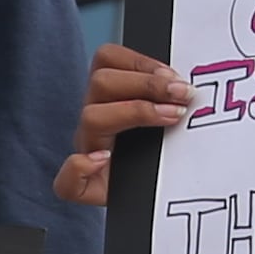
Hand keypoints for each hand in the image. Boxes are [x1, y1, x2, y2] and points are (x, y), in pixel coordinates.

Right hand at [55, 44, 189, 203]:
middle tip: (182, 95)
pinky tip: (103, 161)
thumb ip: (173, 98)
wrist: (154, 194)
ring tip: (170, 116)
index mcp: (110, 97)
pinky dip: (79, 167)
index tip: (176, 77)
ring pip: (90, 117)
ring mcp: (87, 151)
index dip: (140, 62)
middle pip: (101, 82)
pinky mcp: (84, 188)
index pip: (108, 59)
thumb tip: (188, 89)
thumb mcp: (169, 119)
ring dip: (134, 112)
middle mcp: (95, 121)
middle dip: (147, 84)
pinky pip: (66, 180)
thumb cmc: (163, 154)